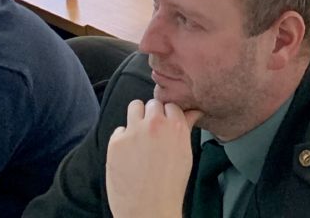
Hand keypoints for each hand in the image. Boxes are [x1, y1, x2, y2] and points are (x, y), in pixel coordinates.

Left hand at [105, 99, 202, 217]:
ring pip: (134, 106)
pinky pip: (119, 130)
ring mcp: (133, 131)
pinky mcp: (116, 142)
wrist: (149, 210)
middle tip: (153, 132)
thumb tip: (193, 111)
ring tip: (139, 136)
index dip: (168, 116)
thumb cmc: (170, 186)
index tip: (166, 125)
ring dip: (137, 118)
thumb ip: (186, 128)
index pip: (171, 105)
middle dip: (153, 115)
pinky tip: (128, 155)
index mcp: (176, 126)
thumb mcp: (185, 154)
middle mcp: (155, 124)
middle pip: (153, 103)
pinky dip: (123, 139)